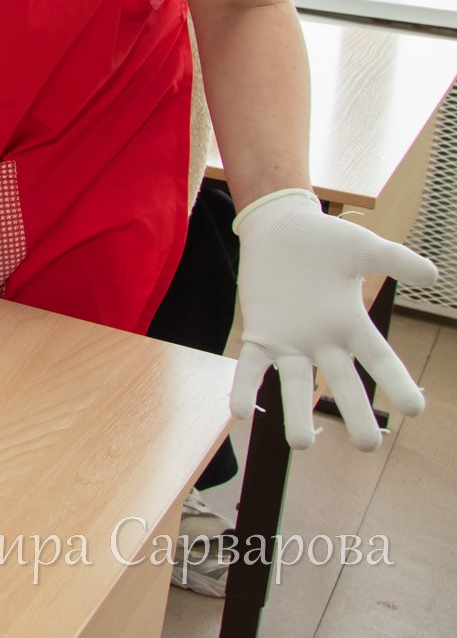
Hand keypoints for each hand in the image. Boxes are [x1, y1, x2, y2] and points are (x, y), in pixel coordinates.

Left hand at [230, 188, 439, 450]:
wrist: (280, 227)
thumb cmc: (325, 239)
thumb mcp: (364, 247)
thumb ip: (396, 260)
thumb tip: (433, 275)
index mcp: (352, 324)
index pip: (380, 360)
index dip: (396, 383)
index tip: (414, 410)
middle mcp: (323, 341)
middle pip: (342, 383)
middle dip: (355, 414)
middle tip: (368, 446)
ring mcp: (290, 341)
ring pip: (295, 385)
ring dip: (295, 414)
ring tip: (300, 446)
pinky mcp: (259, 333)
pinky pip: (251, 366)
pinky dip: (245, 388)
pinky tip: (240, 413)